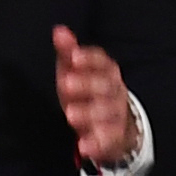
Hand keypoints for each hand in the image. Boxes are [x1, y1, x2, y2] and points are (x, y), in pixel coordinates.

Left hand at [51, 27, 138, 167]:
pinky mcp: (114, 138)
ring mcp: (116, 115)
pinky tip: (83, 146)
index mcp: (107, 71)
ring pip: (106, 113)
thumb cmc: (88, 90)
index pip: (102, 61)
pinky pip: (108, 141)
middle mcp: (115, 91)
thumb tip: (58, 30)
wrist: (113, 125)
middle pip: (104, 86)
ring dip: (88, 113)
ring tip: (69, 115)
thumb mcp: (75, 70)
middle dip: (86, 85)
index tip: (74, 57)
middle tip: (65, 84)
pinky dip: (97, 144)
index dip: (89, 59)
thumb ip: (68, 51)